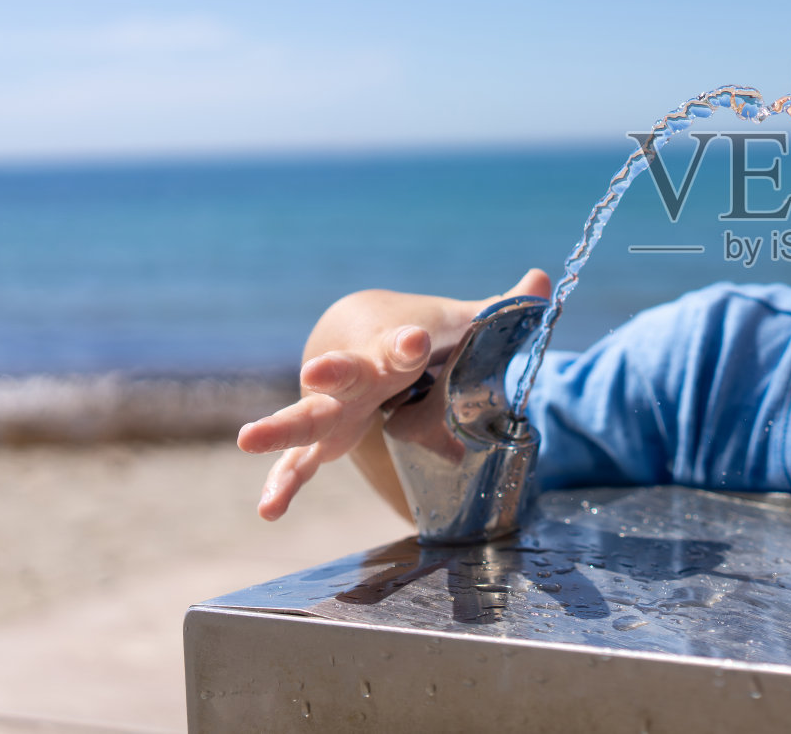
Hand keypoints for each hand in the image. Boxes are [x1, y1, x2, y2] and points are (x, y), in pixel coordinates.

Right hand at [236, 269, 551, 520]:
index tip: (416, 339)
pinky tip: (269, 511)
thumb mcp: (460, 321)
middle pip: (344, 374)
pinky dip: (284, 484)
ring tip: (248, 439)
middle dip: (333, 373)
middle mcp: (359, 374)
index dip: (410, 342)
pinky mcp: (323, 437)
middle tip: (318, 372)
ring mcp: (335, 408)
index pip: (404, 342)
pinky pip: (300, 464)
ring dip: (281, 429)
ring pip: (306, 417)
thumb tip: (543, 278)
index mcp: (396, 345)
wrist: (357, 330)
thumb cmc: (420, 332)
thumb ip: (500, 310)